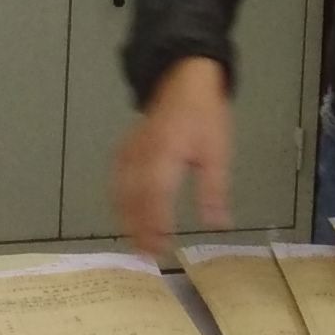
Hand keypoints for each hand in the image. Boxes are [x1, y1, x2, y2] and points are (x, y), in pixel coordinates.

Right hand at [113, 58, 232, 258]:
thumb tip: (218, 225)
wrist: (183, 78)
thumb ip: (214, 190)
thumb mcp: (217, 152)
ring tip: (137, 244)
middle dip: (138, 229)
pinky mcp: (125, 149)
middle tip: (148, 256)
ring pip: (120, 192)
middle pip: (133, 199)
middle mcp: (142, 156)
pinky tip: (126, 215)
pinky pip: (116, 180)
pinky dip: (119, 202)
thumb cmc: (205, 115)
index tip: (162, 248)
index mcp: (165, 155)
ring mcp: (129, 152)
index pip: (156, 196)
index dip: (155, 224)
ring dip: (126, 220)